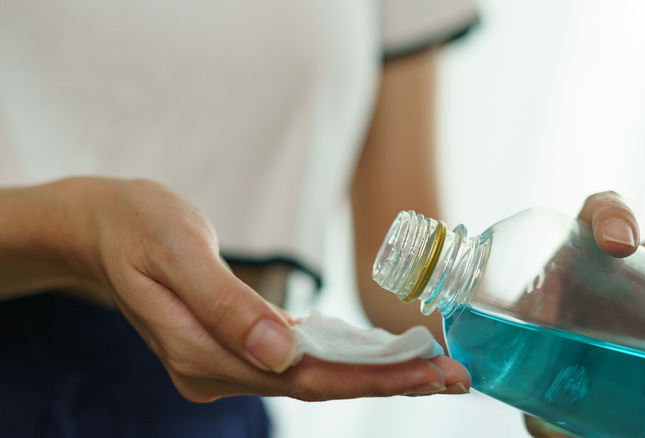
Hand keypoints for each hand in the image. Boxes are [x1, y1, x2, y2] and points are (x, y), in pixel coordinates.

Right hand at [1, 178, 469, 401]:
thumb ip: (229, 305)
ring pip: (309, 377)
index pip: (303, 378)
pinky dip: (341, 360)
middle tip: (455, 377)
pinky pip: (295, 361)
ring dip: (371, 374)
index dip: (370, 379)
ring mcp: (222, 363)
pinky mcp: (230, 348)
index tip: (430, 374)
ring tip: (433, 369)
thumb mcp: (178, 251)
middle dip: (388, 382)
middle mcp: (214, 370)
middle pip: (314, 384)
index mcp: (201, 353)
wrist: (100, 228)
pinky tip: (378, 356)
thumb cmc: (137, 226)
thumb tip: (282, 353)